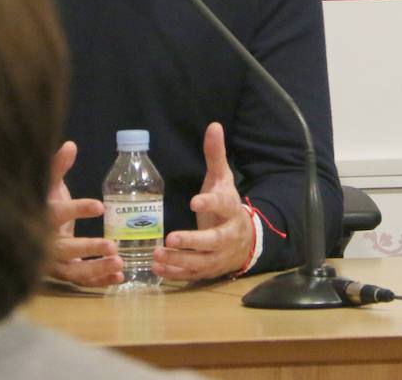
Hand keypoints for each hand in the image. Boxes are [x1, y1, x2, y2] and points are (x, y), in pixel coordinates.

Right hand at [45, 141, 122, 286]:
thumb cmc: (45, 203)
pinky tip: (120, 277)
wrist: (31, 230)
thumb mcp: (49, 185)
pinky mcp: (64, 273)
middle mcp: (45, 243)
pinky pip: (81, 281)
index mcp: (42, 218)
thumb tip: (70, 144)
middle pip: (64, 250)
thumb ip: (58, 167)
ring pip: (73, 271)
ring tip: (120, 264)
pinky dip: (99, 281)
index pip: (57, 214)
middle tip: (113, 246)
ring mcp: (54, 262)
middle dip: (88, 249)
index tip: (100, 206)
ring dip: (96, 269)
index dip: (77, 210)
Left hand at [152, 123, 255, 280]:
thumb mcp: (222, 180)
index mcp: (230, 209)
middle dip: (193, 241)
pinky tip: (157, 269)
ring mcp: (219, 255)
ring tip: (156, 256)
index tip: (194, 201)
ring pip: (201, 261)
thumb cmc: (226, 205)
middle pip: (213, 241)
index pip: (223, 206)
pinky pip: (192, 274)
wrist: (245, 240)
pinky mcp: (209, 270)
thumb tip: (213, 125)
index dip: (210, 204)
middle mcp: (227, 235)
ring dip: (179, 260)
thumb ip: (216, 155)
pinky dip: (175, 274)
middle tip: (170, 238)